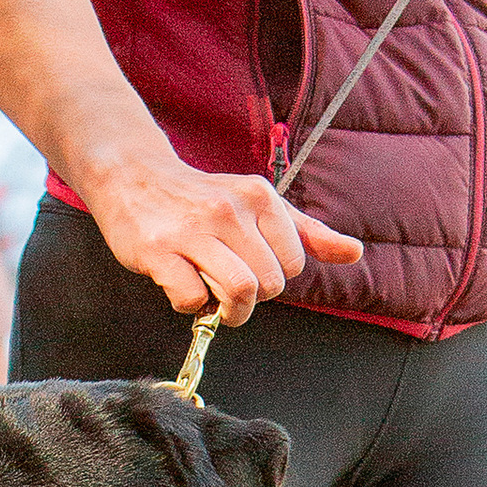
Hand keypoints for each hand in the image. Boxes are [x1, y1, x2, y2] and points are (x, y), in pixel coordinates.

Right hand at [82, 148, 361, 323]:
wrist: (133, 175)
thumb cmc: (201, 197)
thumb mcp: (258, 205)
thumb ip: (306, 232)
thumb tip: (354, 253)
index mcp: (259, 197)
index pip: (292, 264)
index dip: (272, 275)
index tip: (248, 265)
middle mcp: (229, 211)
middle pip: (268, 284)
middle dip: (251, 298)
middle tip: (228, 285)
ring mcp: (192, 231)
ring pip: (239, 291)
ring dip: (228, 311)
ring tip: (213, 299)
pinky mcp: (157, 251)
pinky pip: (192, 299)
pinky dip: (190, 305)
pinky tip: (180, 284)